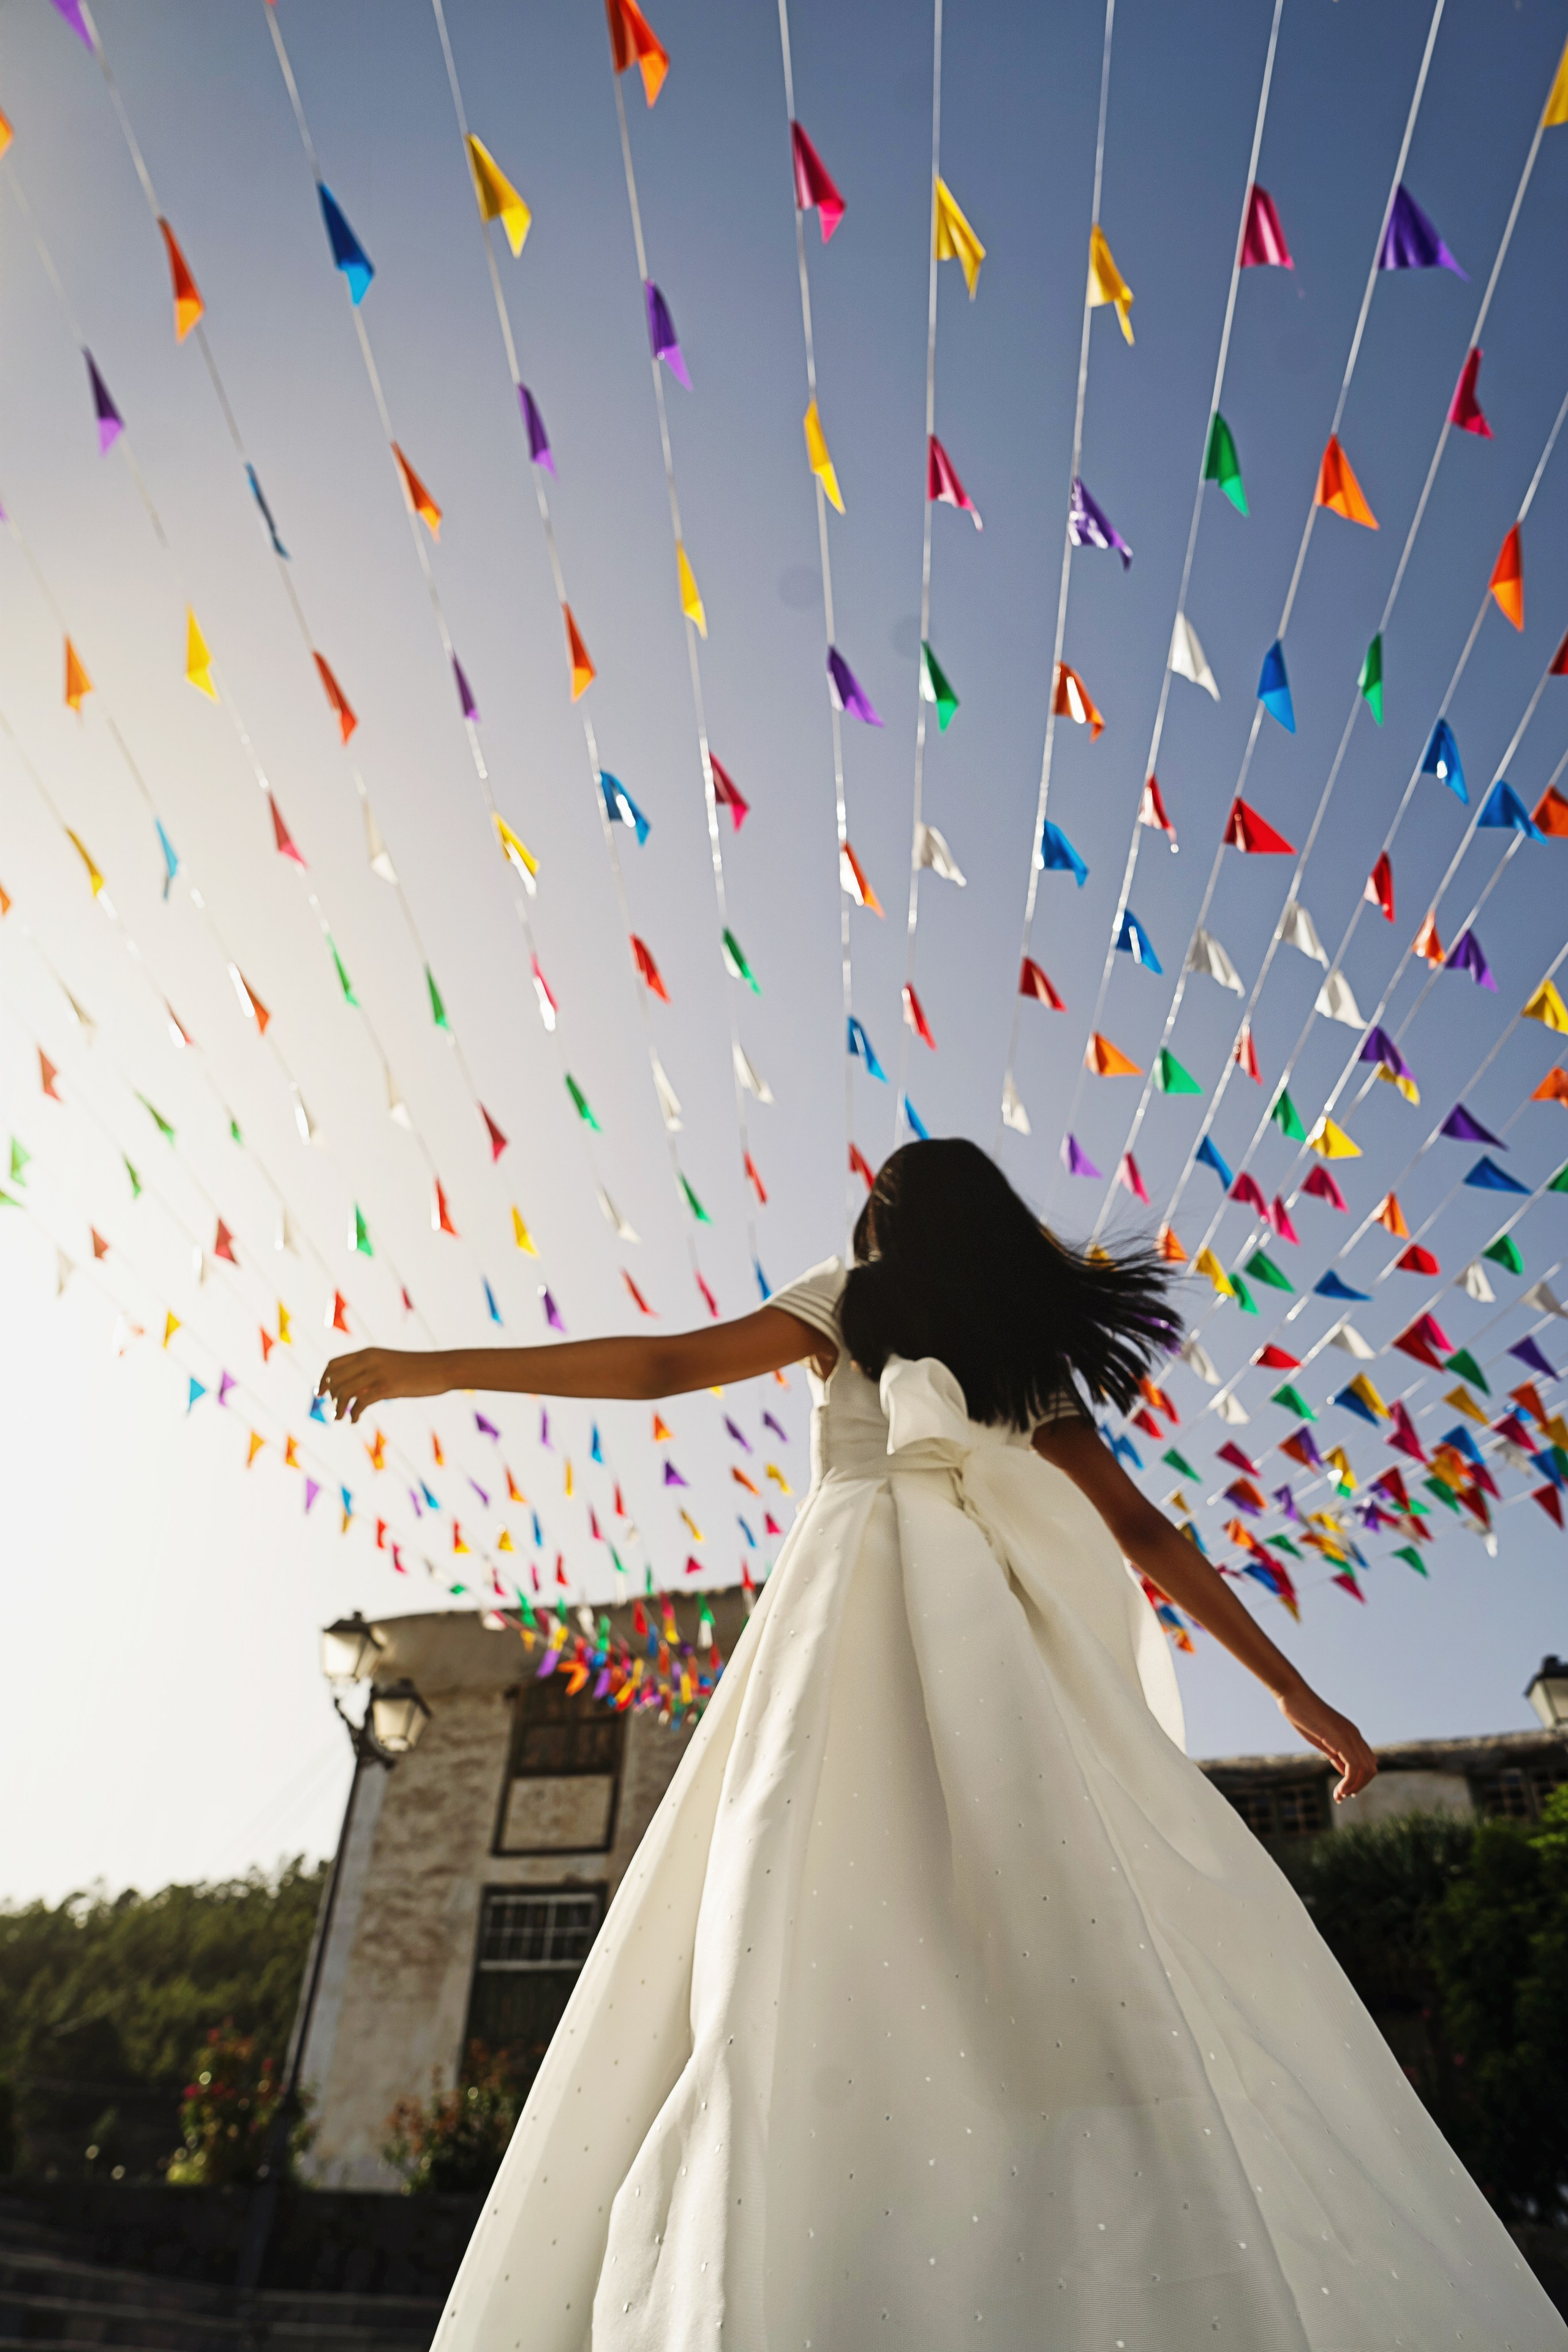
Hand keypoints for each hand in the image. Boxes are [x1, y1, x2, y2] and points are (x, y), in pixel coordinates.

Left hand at [318, 1348, 442, 1421]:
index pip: (334, 1364)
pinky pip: (360, 1403)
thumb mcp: (389, 1365)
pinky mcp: (387, 1387)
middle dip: (329, 1397)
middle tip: (333, 1411)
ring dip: (338, 1408)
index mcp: (368, 1353)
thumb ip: (371, 1373)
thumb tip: (355, 1392)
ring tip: (339, 1418)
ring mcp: (378, 1373)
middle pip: (335, 1379)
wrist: (441, 1367)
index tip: (321, 1394)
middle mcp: (369, 1360)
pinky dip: (353, 1414)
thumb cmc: (418, 1369)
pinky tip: (355, 1420)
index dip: (323, 1380)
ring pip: (345, 1392)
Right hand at [1278, 1684, 1377, 1802]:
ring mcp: (1349, 1735)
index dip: (1359, 1780)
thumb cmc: (1302, 1715)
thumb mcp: (1322, 1740)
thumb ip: (1336, 1755)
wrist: (1292, 1695)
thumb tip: (1346, 1772)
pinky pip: (1354, 1765)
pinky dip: (1349, 1782)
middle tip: (1341, 1797)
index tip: (1343, 1791)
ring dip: (1354, 1787)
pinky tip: (1339, 1790)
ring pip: (1366, 1769)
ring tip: (1339, 1796)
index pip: (1367, 1762)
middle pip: (1371, 1768)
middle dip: (1358, 1786)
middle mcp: (1355, 1735)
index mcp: (1351, 1735)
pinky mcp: (1340, 1738)